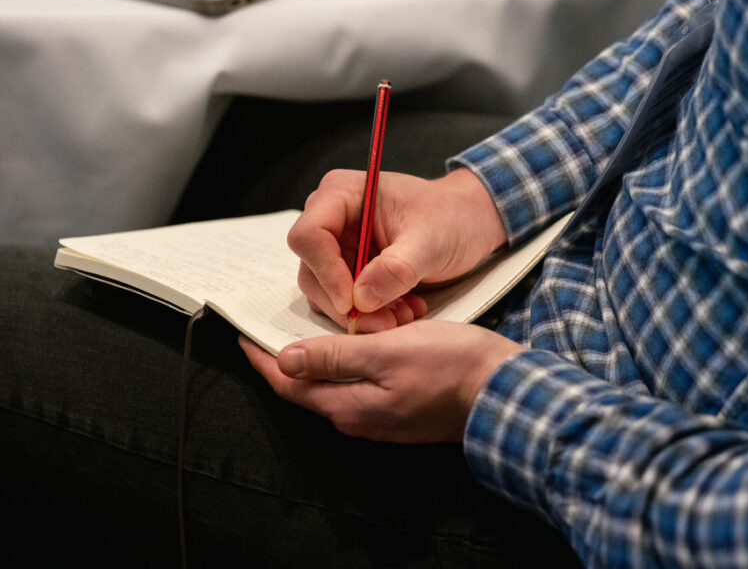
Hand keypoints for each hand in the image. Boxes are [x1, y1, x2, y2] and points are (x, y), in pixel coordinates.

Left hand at [239, 320, 524, 442]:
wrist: (504, 391)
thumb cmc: (450, 366)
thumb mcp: (387, 352)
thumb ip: (334, 357)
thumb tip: (285, 360)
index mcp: (349, 406)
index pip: (290, 384)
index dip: (263, 359)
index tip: (243, 336)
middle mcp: (359, 419)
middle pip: (308, 388)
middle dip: (287, 359)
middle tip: (273, 328)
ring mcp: (380, 417)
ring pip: (334, 386)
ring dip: (318, 359)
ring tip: (309, 329)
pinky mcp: (399, 410)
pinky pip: (358, 386)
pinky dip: (346, 363)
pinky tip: (352, 342)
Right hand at [287, 168, 505, 331]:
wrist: (468, 223)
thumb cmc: (450, 216)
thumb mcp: (430, 241)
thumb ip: (396, 269)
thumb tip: (361, 298)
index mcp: (342, 194)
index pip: (309, 235)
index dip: (325, 272)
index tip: (352, 303)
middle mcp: (332, 218)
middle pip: (312, 270)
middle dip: (346, 304)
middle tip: (385, 322)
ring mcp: (338, 246)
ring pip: (325, 292)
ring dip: (361, 314)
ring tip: (402, 315)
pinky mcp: (348, 269)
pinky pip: (344, 301)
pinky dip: (370, 314)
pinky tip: (401, 311)